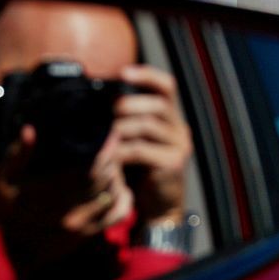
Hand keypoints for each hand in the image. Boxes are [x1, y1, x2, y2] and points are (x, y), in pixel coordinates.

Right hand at [0, 125, 133, 274]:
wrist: (10, 251)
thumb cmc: (6, 208)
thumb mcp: (2, 179)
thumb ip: (18, 154)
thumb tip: (29, 129)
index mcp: (48, 191)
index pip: (89, 167)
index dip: (105, 150)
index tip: (111, 134)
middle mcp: (67, 209)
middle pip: (104, 179)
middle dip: (113, 160)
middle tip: (116, 147)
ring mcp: (79, 224)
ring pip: (112, 194)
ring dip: (118, 178)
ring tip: (117, 165)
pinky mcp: (86, 235)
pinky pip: (115, 216)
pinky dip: (125, 201)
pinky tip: (123, 189)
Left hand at [112, 65, 191, 225]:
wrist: (161, 207)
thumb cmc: (142, 172)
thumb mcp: (136, 142)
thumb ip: (127, 123)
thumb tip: (98, 104)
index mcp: (171, 119)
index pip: (167, 86)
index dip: (147, 75)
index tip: (123, 72)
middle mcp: (180, 129)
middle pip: (157, 104)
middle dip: (128, 104)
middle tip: (106, 113)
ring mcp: (179, 146)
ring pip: (148, 125)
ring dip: (120, 128)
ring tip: (102, 135)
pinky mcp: (173, 164)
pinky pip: (142, 150)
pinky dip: (120, 150)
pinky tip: (108, 155)